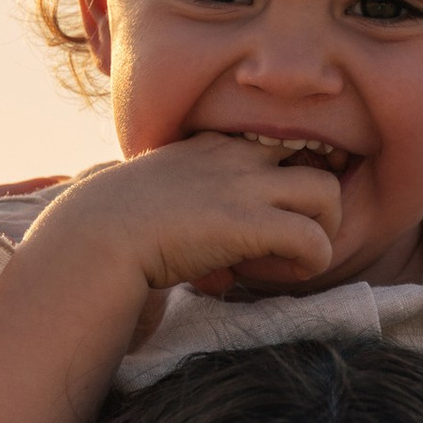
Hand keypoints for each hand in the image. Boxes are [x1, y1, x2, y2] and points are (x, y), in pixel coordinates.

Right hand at [53, 134, 342, 301]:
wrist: (94, 235)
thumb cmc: (109, 229)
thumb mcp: (152, 203)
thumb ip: (186, 215)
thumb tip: (212, 266)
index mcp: (211, 146)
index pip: (275, 148)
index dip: (281, 188)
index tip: (261, 223)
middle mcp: (236, 157)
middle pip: (314, 162)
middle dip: (316, 207)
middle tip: (287, 244)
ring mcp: (245, 187)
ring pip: (328, 193)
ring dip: (322, 232)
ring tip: (289, 261)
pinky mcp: (251, 223)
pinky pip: (315, 240)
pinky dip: (309, 262)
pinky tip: (275, 276)